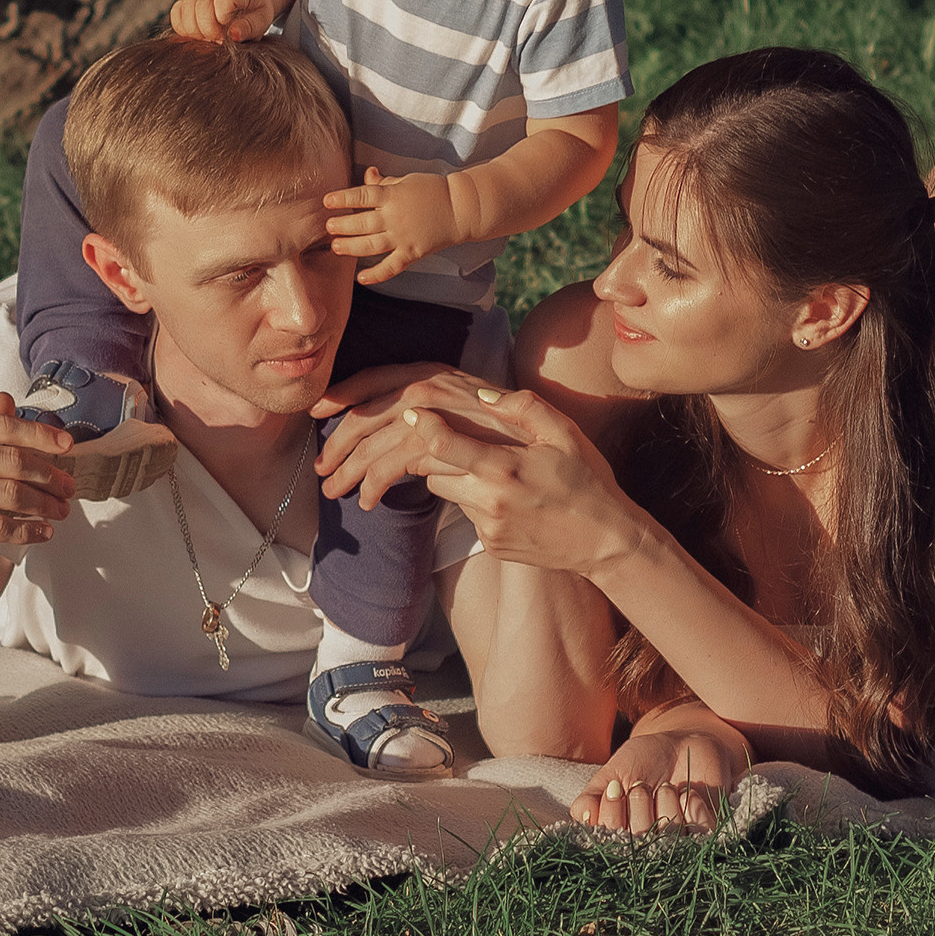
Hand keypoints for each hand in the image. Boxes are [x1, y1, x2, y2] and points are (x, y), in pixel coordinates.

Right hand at [0, 393, 77, 583]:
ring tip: (61, 512)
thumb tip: (8, 400)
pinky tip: (40, 534)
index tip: (68, 446)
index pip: (2, 426)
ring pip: (10, 494)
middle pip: (13, 461)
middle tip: (69, 487)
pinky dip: (25, 531)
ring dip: (44, 505)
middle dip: (49, 475)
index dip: (41, 435)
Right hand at [169, 0, 276, 42]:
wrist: (244, 0)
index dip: (224, 19)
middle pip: (201, 6)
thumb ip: (250, 26)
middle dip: (209, 30)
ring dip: (196, 31)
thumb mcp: (262, 19)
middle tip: (221, 40)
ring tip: (210, 38)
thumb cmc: (254, 12)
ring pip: (185, 10)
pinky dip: (183, 29)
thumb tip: (233, 35)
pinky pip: (176, 14)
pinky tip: (198, 35)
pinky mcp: (186, 2)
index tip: (230, 33)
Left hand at [323, 167, 463, 285]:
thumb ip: (385, 183)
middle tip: (328, 227)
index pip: (362, 196)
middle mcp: (395, 217)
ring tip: (336, 247)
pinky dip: (376, 274)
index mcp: (393, 195)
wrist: (461, 209)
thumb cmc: (433, 191)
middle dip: (342, 225)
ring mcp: (403, 237)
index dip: (343, 198)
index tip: (327, 201)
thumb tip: (367, 174)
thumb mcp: (407, 181)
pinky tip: (361, 278)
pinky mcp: (412, 253)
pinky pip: (391, 266)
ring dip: (351, 247)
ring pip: (371, 245)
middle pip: (362, 223)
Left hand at [327, 381, 645, 574]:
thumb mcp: (564, 434)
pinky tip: (451, 483)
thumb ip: (522, 408)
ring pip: (433, 484)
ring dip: (407, 474)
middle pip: (415, 468)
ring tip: (358, 486)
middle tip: (325, 471)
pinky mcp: (489, 541)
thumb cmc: (589, 481)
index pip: (438, 441)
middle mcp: (490, 496)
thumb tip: (480, 392)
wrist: (608, 543)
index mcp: (504, 465)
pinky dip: (449, 488)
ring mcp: (487, 523)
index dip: (398, 425)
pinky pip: (455, 505)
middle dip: (363, 467)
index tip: (360, 413)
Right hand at [569, 713, 746, 833]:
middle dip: (638, 803)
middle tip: (644, 785)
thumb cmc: (644, 760)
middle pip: (639, 842)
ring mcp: (682, 842)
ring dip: (665, 802)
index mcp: (624, 835)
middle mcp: (651, 845)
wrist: (685, 743)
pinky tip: (688, 793)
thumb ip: (592, 796)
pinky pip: (700, 832)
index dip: (612, 815)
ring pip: (669, 837)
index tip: (616, 788)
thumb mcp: (613, 773)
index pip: (611, 842)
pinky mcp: (710, 834)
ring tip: (667, 785)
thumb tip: (582, 817)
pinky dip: (692, 806)